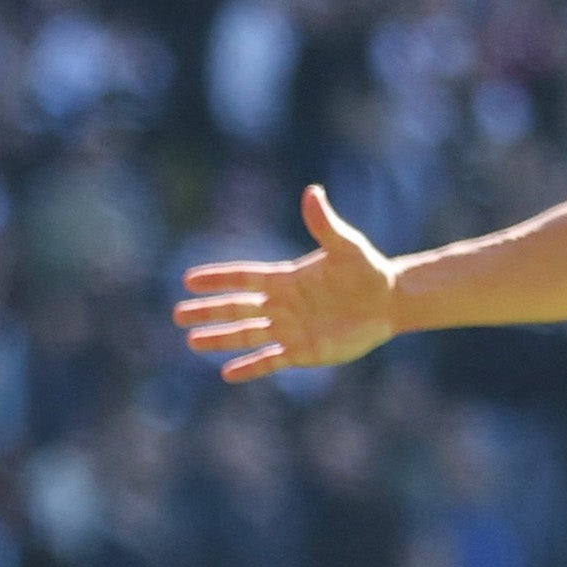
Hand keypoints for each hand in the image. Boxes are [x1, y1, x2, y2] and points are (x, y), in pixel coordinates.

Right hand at [174, 185, 395, 383]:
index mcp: (286, 279)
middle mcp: (281, 305)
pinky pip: (270, 361)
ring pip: (246, 336)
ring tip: (192, 341)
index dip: (218, 279)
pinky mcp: (303, 352)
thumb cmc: (368, 270)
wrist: (389, 302)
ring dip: (220, 339)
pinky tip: (227, 374)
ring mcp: (290, 330)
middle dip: (208, 311)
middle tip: (178, 314)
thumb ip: (324, 224)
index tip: (190, 280)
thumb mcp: (346, 246)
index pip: (244, 277)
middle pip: (237, 308)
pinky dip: (250, 367)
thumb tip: (313, 192)